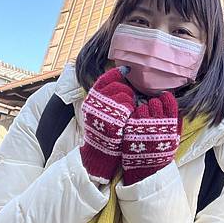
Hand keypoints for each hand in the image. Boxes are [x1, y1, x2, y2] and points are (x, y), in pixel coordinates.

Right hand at [80, 67, 134, 181]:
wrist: (100, 151)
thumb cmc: (104, 128)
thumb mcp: (100, 108)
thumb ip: (108, 93)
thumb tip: (125, 71)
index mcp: (92, 98)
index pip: (106, 78)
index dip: (117, 73)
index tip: (126, 71)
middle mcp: (96, 102)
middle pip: (118, 86)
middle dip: (127, 92)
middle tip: (128, 101)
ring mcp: (104, 111)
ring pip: (125, 95)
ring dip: (130, 101)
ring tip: (128, 111)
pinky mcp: (113, 120)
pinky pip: (127, 107)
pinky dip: (131, 110)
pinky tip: (129, 116)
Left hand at [122, 92, 180, 184]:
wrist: (148, 171)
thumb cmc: (162, 153)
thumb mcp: (174, 138)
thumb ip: (176, 122)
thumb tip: (176, 108)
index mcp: (170, 124)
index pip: (168, 101)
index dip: (165, 99)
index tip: (163, 101)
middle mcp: (157, 122)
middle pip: (154, 102)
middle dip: (153, 106)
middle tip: (152, 113)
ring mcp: (143, 125)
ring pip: (142, 107)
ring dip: (143, 111)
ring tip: (144, 121)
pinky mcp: (130, 129)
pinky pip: (132, 115)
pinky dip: (134, 118)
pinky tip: (136, 126)